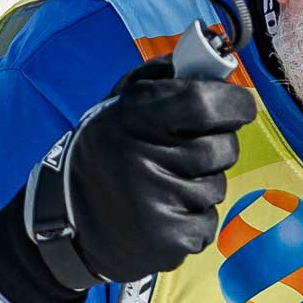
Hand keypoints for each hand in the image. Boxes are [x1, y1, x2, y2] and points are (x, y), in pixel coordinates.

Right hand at [0, 51, 257, 302]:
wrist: (66, 224)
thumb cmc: (105, 154)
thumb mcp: (118, 104)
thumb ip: (165, 78)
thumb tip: (215, 62)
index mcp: (134, 116)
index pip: (208, 101)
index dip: (234, 103)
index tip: (235, 107)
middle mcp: (145, 157)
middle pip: (224, 147)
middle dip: (216, 147)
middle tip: (185, 154)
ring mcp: (159, 203)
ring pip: (217, 186)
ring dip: (200, 185)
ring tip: (162, 188)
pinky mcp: (170, 240)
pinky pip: (208, 221)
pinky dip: (192, 219)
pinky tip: (161, 215)